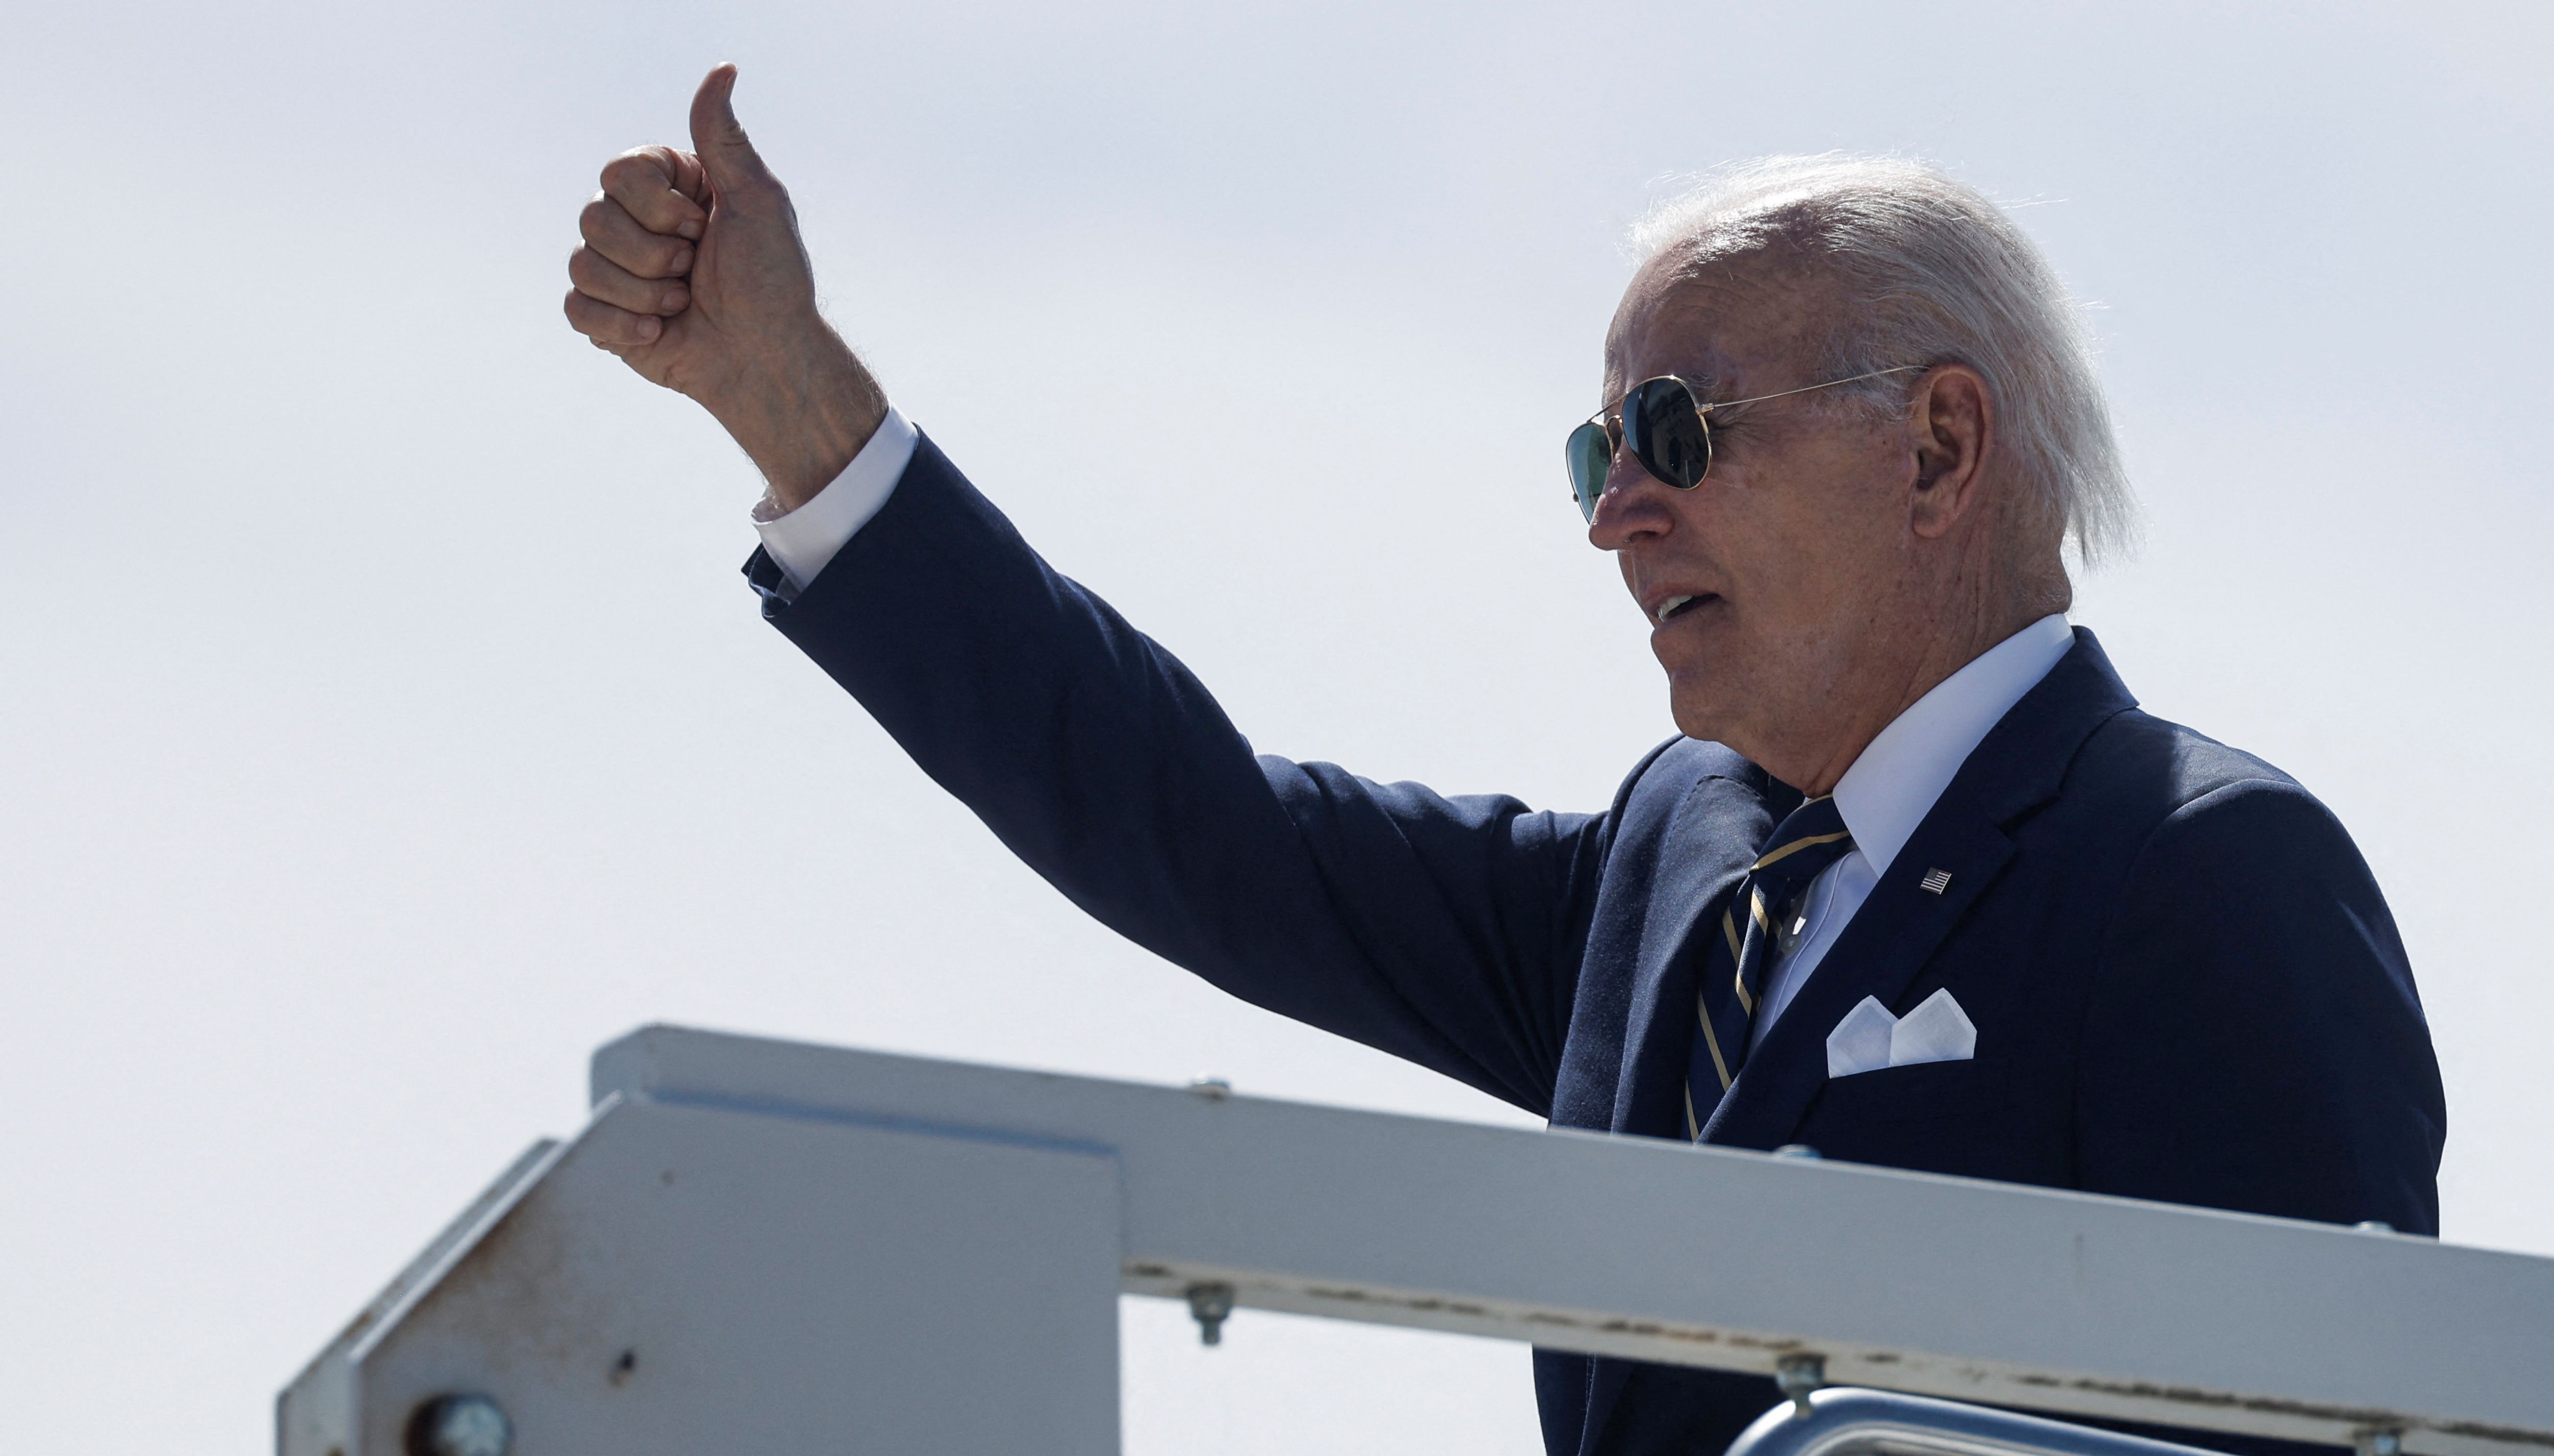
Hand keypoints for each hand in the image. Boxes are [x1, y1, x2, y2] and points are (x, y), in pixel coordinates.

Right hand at [564, 64, 886, 510]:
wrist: (767, 358)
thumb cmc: (772, 280)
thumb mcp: (757, 199)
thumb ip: (724, 137)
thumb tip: (723, 68)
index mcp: (667, 189)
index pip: (619, 172)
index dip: (659, 207)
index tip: (703, 226)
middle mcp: (635, 223)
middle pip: (593, 217)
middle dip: (654, 254)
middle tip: (693, 270)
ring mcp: (616, 270)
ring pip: (583, 264)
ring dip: (643, 294)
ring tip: (683, 305)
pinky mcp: (604, 317)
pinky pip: (577, 308)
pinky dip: (621, 326)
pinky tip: (660, 335)